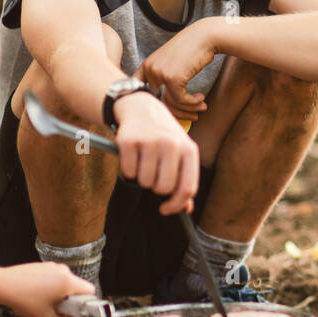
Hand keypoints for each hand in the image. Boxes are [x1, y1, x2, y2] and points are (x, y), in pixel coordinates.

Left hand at [0, 263, 95, 316]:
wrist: (1, 284)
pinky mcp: (43, 265)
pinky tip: (37, 295)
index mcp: (68, 282)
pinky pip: (55, 277)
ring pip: (65, 283)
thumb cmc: (23, 299)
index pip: (90, 291)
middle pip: (77, 288)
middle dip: (70, 301)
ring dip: (60, 294)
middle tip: (56, 311)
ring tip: (44, 303)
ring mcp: (52, 266)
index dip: (85, 304)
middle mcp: (63, 271)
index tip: (74, 313)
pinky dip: (51, 287)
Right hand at [112, 90, 199, 215]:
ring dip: (142, 178)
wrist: (142, 108)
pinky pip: (128, 172)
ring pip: (144, 182)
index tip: (165, 209)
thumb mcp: (181, 152)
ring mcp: (149, 141)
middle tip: (153, 174)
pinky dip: (129, 170)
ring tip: (144, 161)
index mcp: (189, 150)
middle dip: (155, 187)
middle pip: (163, 188)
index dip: (176, 205)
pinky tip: (133, 156)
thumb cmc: (164, 136)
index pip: (186, 188)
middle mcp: (171, 144)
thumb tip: (187, 209)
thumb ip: (185, 179)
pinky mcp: (128, 141)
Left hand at [134, 20, 215, 121]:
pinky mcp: (172, 78)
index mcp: (147, 66)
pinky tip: (201, 99)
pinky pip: (181, 100)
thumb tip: (168, 106)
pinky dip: (193, 103)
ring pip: (171, 103)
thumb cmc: (192, 50)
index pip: (142, 92)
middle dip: (178, 112)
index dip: (155, 105)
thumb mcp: (172, 63)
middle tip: (193, 116)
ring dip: (189, 109)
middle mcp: (150, 69)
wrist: (205, 37)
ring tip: (201, 108)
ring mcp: (159, 73)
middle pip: (160, 101)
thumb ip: (165, 80)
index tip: (170, 112)